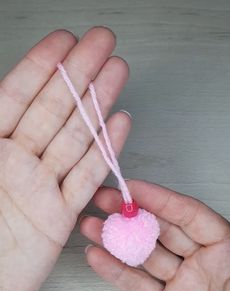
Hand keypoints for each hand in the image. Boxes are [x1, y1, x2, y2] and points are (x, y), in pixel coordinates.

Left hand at [0, 27, 130, 290]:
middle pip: (53, 110)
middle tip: (103, 44)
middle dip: (79, 74)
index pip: (16, 97)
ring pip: (75, 138)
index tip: (66, 41)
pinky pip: (86, 178)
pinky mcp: (60, 215)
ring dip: (98, 105)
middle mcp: (16, 164)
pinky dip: (104, 152)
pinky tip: (118, 125)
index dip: (43, 67)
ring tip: (117, 74)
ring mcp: (40, 188)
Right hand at [80, 180, 229, 290]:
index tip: (133, 189)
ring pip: (146, 255)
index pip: (189, 215)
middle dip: (132, 212)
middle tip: (105, 200)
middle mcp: (205, 265)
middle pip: (163, 229)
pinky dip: (116, 271)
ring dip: (116, 239)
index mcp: (228, 252)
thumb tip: (221, 233)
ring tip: (91, 225)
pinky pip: (138, 286)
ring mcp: (184, 287)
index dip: (160, 199)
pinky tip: (99, 257)